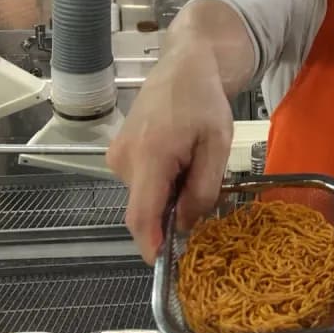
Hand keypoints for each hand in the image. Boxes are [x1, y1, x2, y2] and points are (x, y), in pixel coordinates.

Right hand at [107, 43, 232, 262]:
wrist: (183, 66)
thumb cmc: (204, 101)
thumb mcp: (217, 145)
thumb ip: (203, 188)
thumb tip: (185, 224)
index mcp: (149, 156)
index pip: (141, 216)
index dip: (151, 245)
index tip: (165, 266)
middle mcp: (123, 160)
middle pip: (145, 209)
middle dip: (172, 214)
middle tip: (202, 189)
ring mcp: (117, 157)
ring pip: (144, 198)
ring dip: (169, 196)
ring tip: (193, 164)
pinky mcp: (118, 155)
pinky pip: (141, 184)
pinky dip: (161, 184)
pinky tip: (180, 159)